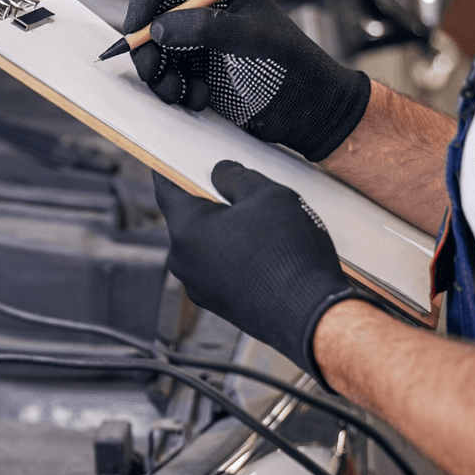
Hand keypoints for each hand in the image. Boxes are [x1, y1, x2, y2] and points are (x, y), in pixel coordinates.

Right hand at [124, 0, 370, 161]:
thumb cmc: (290, 65)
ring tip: (182, 95)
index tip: (135, 29)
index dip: (146, 2)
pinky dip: (177, 91)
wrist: (306, 109)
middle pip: (155, 19)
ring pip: (158, 53)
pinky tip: (200, 99)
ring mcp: (203, 42)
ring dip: (163, 77)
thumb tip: (158, 27)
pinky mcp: (201, 70)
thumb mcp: (248, 38)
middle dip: (149, 49)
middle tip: (153, 73)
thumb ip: (202, 28)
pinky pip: (170, 76)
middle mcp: (209, 11)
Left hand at [154, 161, 360, 383]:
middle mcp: (183, 260)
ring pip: (206, 245)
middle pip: (188, 218)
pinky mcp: (218, 303)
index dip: (169, 169)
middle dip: (209, 202)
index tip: (167, 160)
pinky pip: (219, 268)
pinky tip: (265, 251)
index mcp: (185, 228)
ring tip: (262, 224)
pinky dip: (234, 255)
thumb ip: (236, 177)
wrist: (308, 313)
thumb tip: (221, 173)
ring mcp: (199, 286)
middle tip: (239, 190)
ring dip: (225, 231)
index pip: (166, 188)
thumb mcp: (267, 195)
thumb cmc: (288, 255)